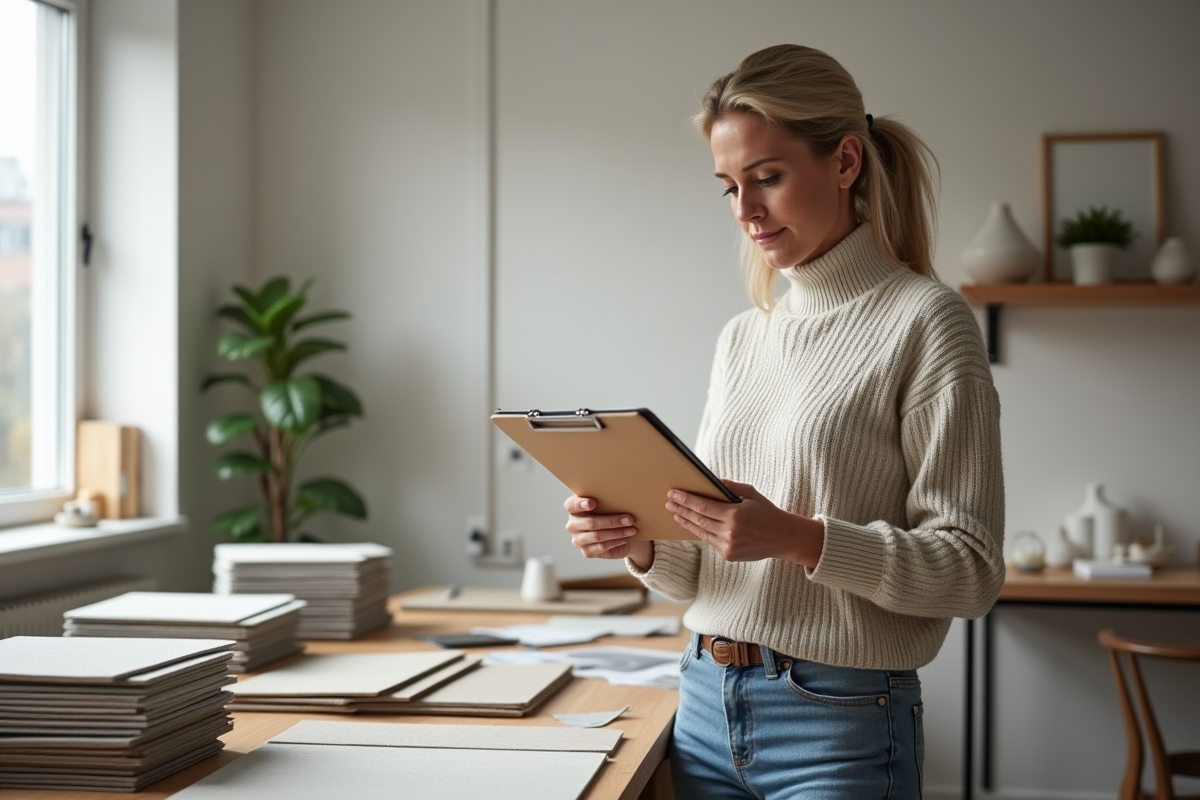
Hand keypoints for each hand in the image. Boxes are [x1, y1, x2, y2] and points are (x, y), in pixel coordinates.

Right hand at [564, 495, 653, 568]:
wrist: (615, 533)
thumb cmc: (610, 513)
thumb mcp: (607, 504)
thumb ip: (606, 499)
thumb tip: (623, 495)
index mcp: (573, 509)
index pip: (571, 505)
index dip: (580, 504)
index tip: (593, 503)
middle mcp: (573, 525)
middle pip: (590, 523)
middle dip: (611, 521)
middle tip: (629, 519)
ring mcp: (578, 540)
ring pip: (597, 536)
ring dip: (617, 533)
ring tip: (631, 530)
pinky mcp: (587, 552)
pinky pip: (601, 547)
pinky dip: (615, 542)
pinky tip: (625, 538)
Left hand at [666, 479, 823, 566]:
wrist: (783, 538)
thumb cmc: (767, 512)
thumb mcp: (751, 494)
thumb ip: (730, 487)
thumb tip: (711, 481)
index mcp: (735, 515)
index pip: (703, 506)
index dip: (686, 499)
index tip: (673, 493)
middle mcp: (730, 533)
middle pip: (698, 519)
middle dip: (681, 509)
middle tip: (668, 502)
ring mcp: (728, 546)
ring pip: (701, 532)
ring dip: (686, 522)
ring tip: (675, 513)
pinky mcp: (728, 555)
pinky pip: (709, 541)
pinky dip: (699, 532)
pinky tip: (691, 524)